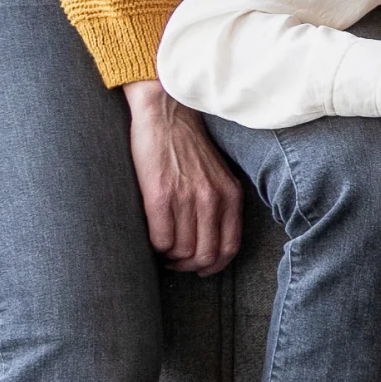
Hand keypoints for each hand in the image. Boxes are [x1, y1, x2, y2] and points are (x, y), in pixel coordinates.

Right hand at [123, 80, 241, 274]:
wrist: (166, 114)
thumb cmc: (188, 147)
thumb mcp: (217, 175)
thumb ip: (219, 202)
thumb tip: (210, 237)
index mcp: (230, 196)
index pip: (229, 247)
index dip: (213, 265)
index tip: (199, 267)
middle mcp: (213, 199)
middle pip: (206, 254)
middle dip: (188, 265)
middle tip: (174, 261)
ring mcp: (187, 197)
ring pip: (182, 251)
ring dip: (170, 258)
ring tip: (162, 250)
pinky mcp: (160, 194)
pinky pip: (161, 239)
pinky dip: (156, 248)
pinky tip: (151, 239)